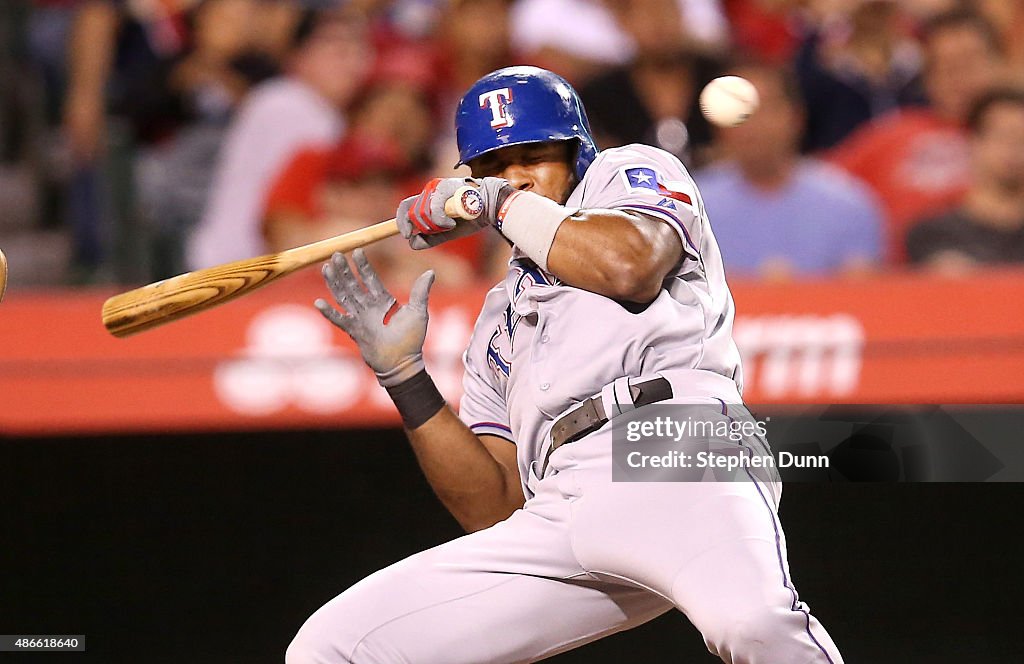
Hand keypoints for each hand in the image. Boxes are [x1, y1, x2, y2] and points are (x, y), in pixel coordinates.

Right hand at [315, 250, 434, 386]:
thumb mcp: (418, 312)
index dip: (363, 265)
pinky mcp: (354, 331)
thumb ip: (420, 292)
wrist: (403, 363)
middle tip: (335, 254)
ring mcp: (360, 319)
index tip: (357, 250)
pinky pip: (339, 319)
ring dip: (334, 283)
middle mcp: (368, 307)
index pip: (370, 278)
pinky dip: (329, 312)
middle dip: (344, 270)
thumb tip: (430, 272)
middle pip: (353, 284)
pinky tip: (319, 302)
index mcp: (383, 300)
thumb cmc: (411, 339)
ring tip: (325, 268)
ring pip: (343, 297)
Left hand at [396, 176, 512, 249]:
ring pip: (422, 212)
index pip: (406, 206)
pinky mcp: (445, 187)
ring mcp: (437, 187)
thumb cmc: (470, 218)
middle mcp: (430, 190)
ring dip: (435, 225)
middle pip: (413, 212)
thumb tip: (412, 243)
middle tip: (441, 230)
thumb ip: (430, 238)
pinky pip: (434, 210)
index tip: (406, 234)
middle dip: (424, 226)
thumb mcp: (447, 232)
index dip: (401, 221)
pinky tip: (452, 224)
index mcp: (429, 198)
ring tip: (450, 225)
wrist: (490, 207)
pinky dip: (441, 221)